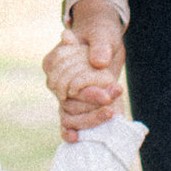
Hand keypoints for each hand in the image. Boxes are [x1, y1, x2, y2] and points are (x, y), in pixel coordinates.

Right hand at [44, 0, 127, 144]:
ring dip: (89, 118)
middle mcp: (56, 81)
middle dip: (92, 103)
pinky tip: (75, 138)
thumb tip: (99, 62)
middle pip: (67, 101)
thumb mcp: (102, 33)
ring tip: (111, 112)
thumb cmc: (99, 32)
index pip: (64, 82)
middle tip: (115, 95)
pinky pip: (67, 122)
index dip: (86, 91)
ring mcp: (65, 95)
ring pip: (68, 115)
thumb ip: (99, 46)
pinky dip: (68, 131)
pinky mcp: (76, 105)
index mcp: (54, 61)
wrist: (103, 38)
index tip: (108, 92)